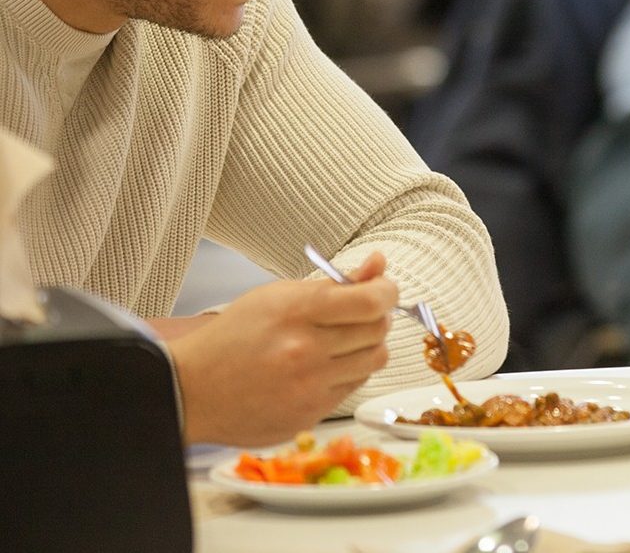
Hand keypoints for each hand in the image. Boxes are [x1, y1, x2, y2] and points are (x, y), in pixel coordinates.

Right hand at [169, 251, 396, 444]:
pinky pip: (353, 387)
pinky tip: (323, 366)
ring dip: (367, 346)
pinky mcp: (308, 415)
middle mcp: (305, 352)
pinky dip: (348, 372)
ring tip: (342, 340)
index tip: (383, 289)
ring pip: (374, 360)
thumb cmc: (234, 335)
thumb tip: (379, 265)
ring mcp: (308, 388)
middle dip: (378, 317)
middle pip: (378, 330)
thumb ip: (336, 282)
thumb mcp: (279, 294)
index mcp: (297, 312)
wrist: (191, 390)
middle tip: (360, 313)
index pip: (371, 302)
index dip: (387, 292)